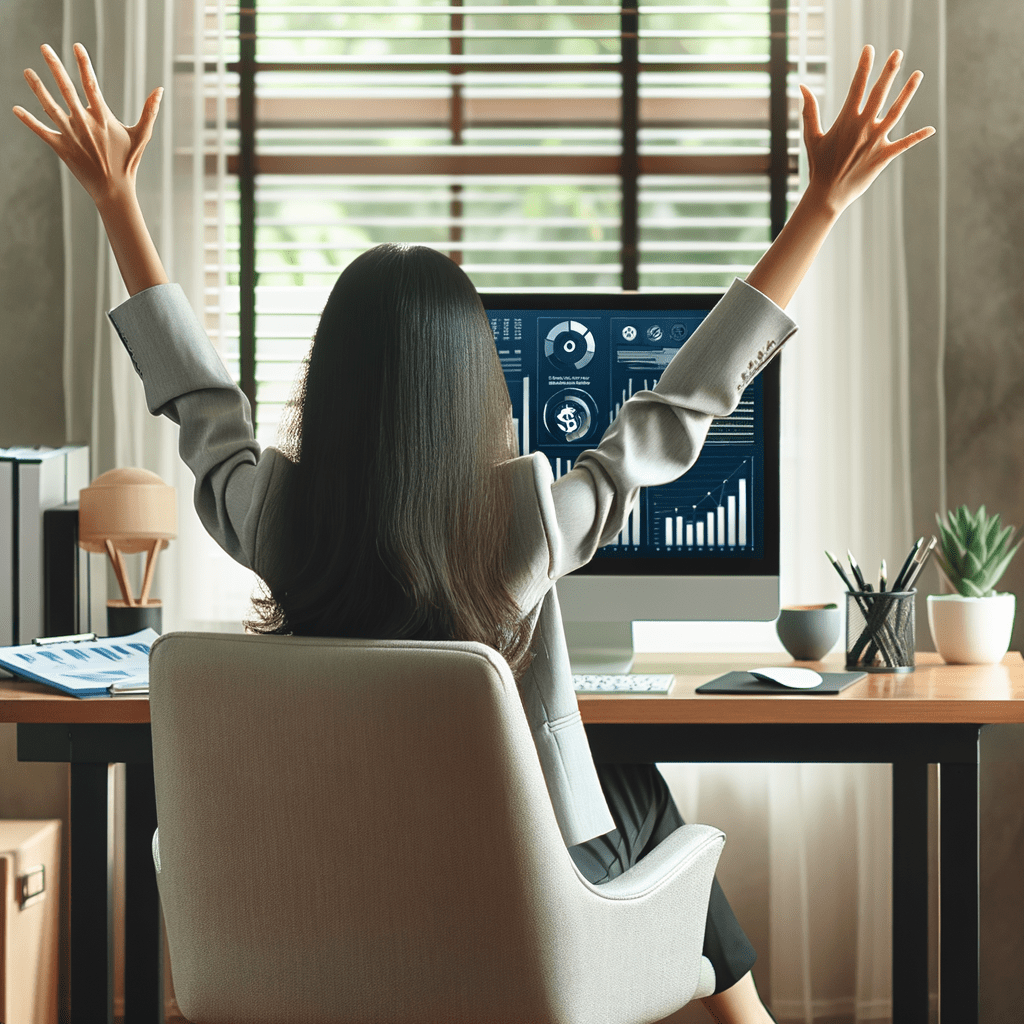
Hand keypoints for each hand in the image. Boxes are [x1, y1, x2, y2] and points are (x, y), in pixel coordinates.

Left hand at [12, 43, 161, 205]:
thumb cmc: (129, 163)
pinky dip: (28, 120)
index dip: (83, 64)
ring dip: (37, 87)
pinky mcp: (61, 148)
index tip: (76, 46)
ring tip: (27, 71)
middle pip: (66, 89)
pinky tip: (15, 109)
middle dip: (54, 66)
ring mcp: (71, 135)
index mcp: (103, 118)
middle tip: (44, 47)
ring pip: (50, 106)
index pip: (90, 84)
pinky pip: (41, 131)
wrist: (114, 191)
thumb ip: (149, 111)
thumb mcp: (142, 136)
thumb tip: (160, 90)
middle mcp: (84, 123)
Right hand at [800, 45, 934, 215]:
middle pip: (879, 94)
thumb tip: (802, 86)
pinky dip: (918, 137)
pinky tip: (931, 129)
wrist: (828, 195)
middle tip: (898, 53)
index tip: (869, 49)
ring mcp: (875, 141)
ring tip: (918, 74)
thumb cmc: (819, 166)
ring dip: (908, 92)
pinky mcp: (883, 157)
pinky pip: (904, 144)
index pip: (856, 87)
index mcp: (846, 120)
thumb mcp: (812, 137)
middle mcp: (863, 127)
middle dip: (889, 72)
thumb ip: (810, 111)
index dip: (863, 66)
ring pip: (896, 112)